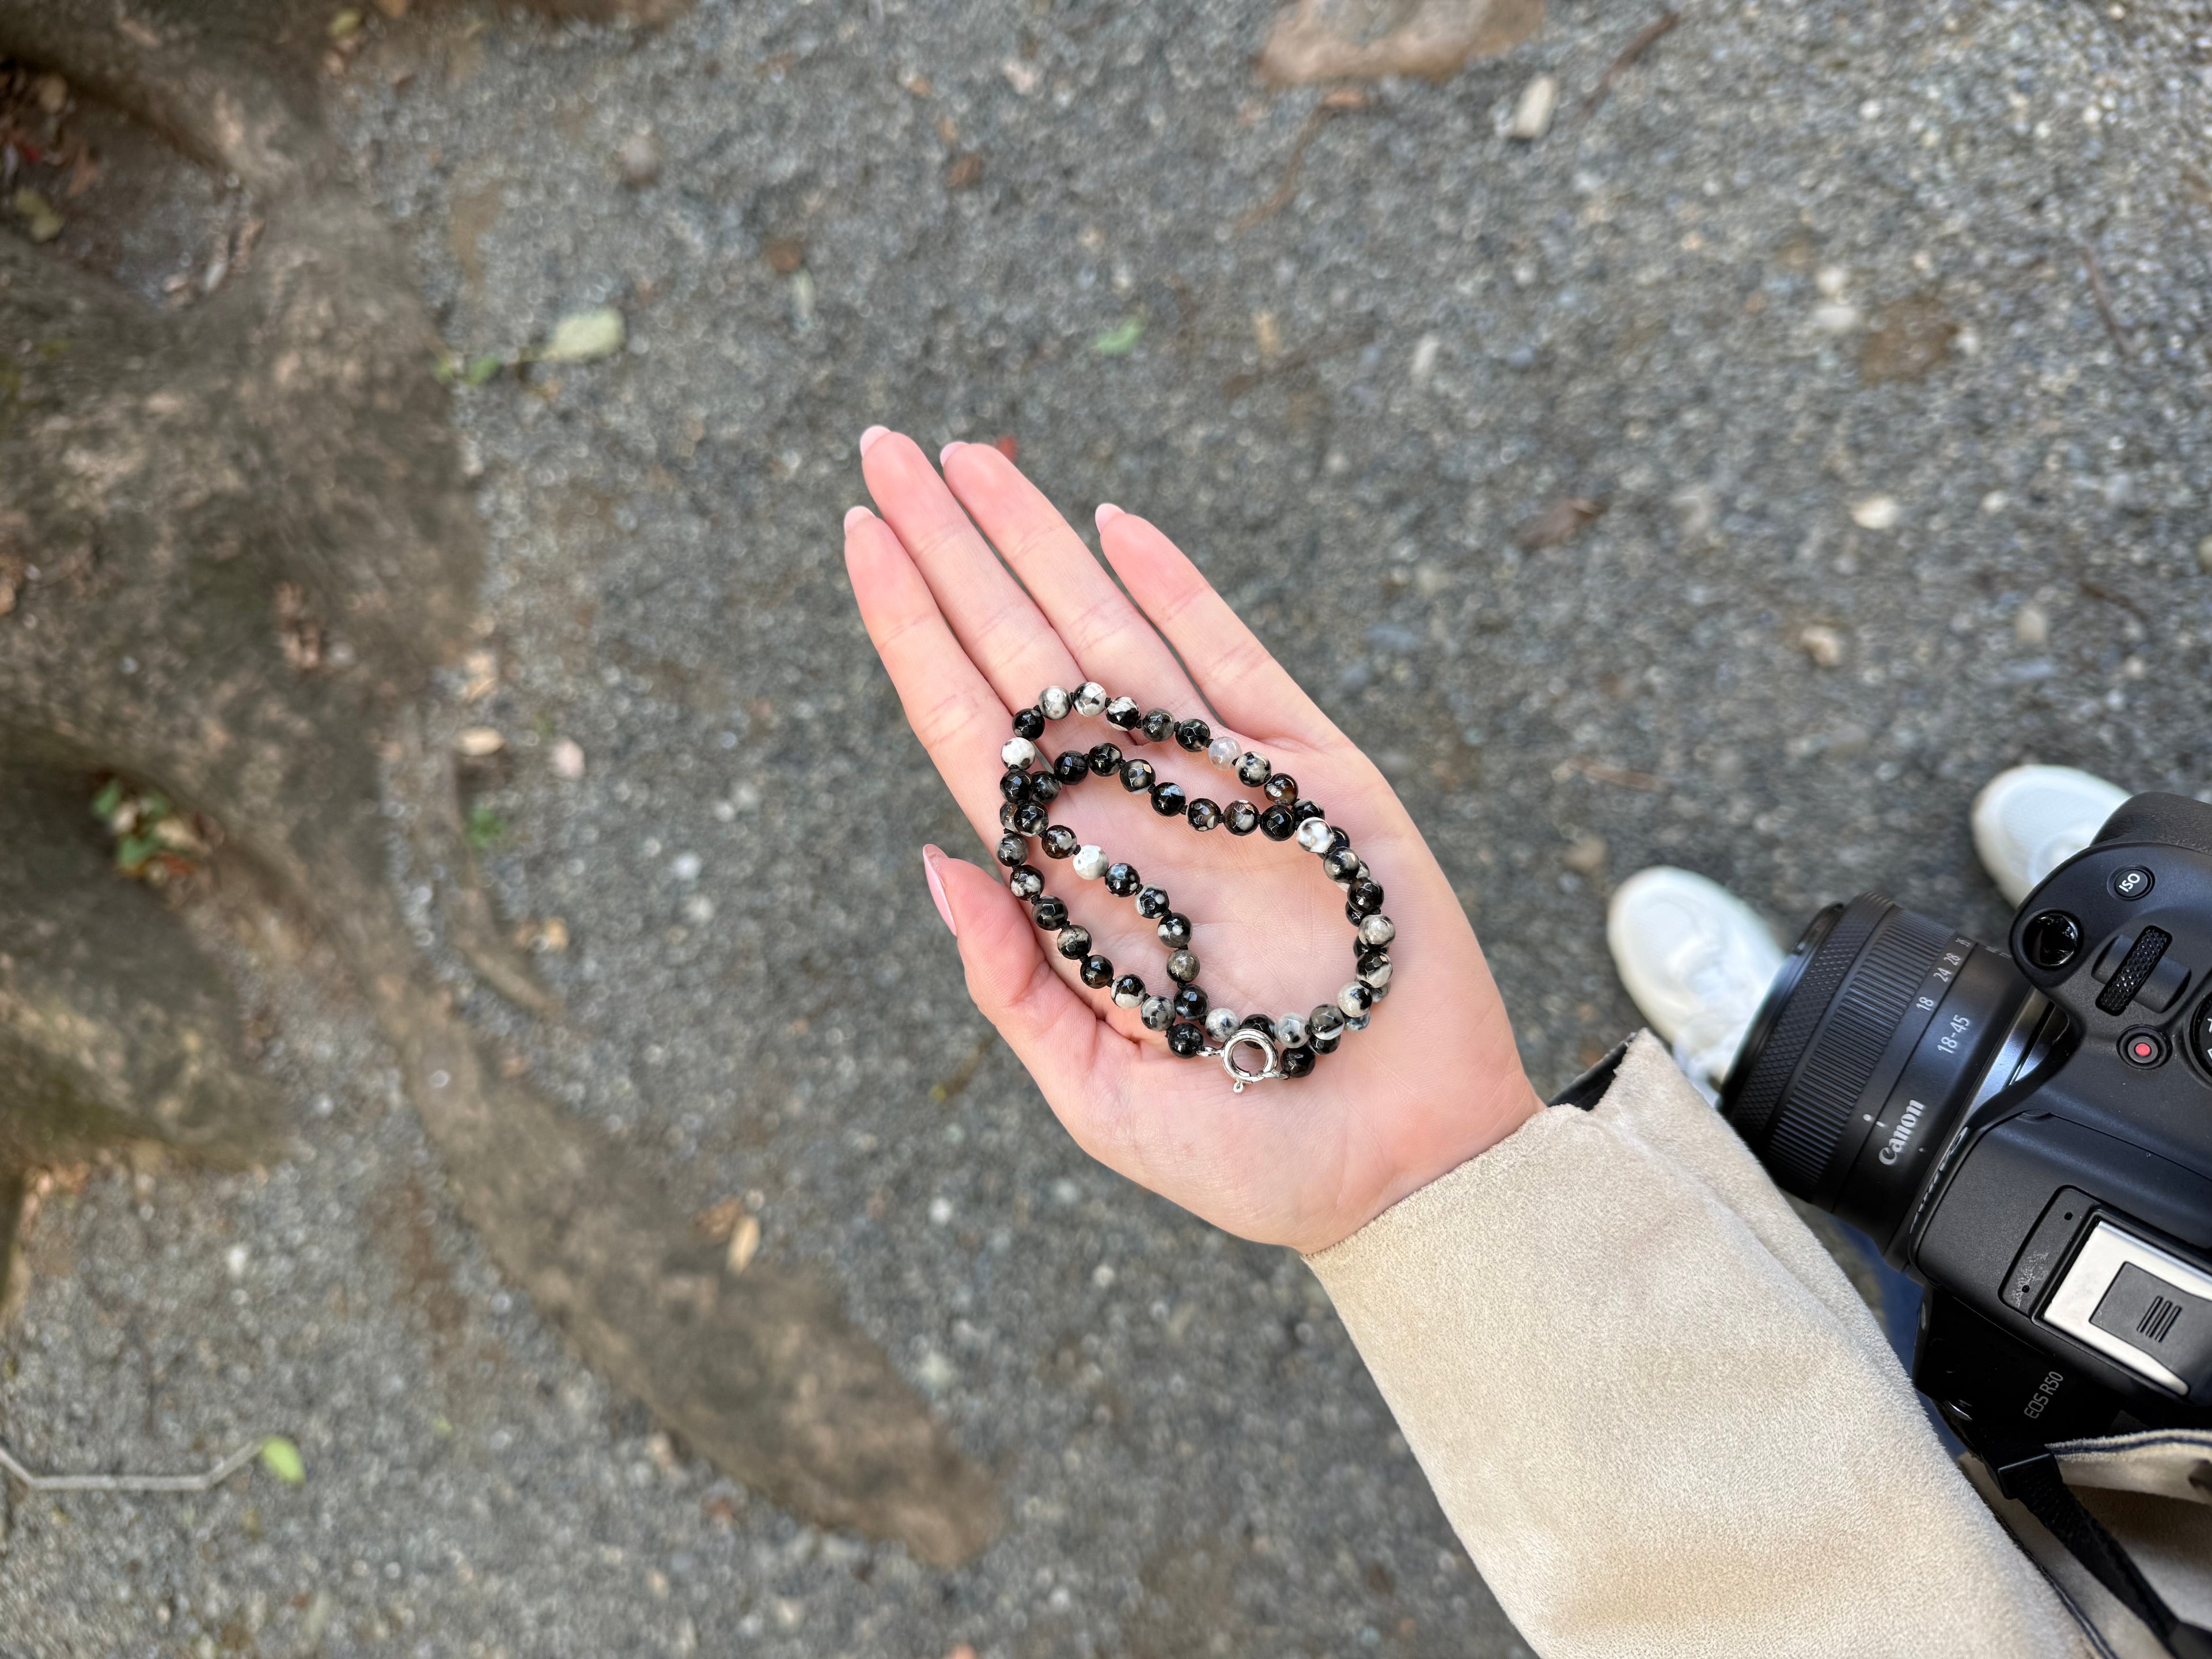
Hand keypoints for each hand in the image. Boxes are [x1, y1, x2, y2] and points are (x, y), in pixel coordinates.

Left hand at [844, 430, 1540, 1253]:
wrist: (1410, 1169)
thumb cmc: (1254, 1158)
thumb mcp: (1102, 1099)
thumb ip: (1016, 985)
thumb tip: (934, 860)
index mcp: (1076, 885)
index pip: (971, 733)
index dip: (911, 633)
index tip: (857, 538)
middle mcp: (1137, 816)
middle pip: (1024, 657)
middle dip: (953, 552)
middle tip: (884, 448)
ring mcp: (1225, 787)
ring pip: (1115, 635)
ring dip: (1041, 545)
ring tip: (970, 456)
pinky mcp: (1320, 778)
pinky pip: (1237, 663)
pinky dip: (1182, 590)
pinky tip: (1114, 525)